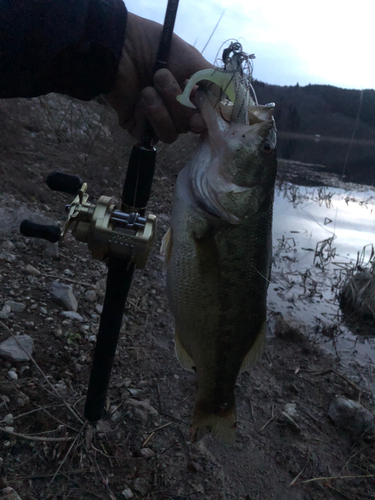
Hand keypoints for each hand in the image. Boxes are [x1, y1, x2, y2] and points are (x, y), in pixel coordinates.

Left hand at [106, 13, 213, 142]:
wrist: (118, 47)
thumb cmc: (153, 46)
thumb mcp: (191, 59)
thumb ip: (212, 80)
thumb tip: (231, 101)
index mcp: (193, 97)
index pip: (208, 118)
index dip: (208, 118)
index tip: (203, 109)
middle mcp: (178, 112)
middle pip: (191, 128)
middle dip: (178, 103)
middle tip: (161, 76)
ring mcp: (159, 122)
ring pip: (172, 135)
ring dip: (161, 110)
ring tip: (147, 89)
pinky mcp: (140, 130)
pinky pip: (151, 136)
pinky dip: (147, 117)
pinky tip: (139, 99)